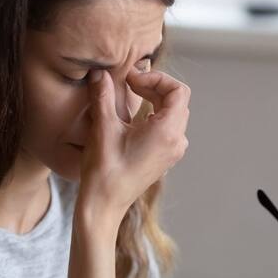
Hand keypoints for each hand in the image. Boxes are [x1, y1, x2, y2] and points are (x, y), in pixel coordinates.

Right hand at [78, 68, 190, 216]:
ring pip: (173, 113)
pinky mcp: (164, 158)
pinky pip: (168, 128)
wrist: (104, 204)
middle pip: (177, 101)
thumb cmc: (105, 170)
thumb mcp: (103, 127)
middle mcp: (176, 141)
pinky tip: (132, 117)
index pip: (178, 91)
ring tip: (130, 95)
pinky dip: (154, 115)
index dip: (156, 78)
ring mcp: (172, 152)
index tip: (132, 79)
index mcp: (168, 132)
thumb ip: (104, 95)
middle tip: (128, 83)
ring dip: (155, 99)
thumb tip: (100, 73)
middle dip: (154, 86)